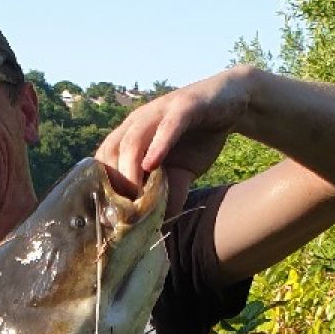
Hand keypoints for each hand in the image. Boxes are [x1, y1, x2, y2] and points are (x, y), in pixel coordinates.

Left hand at [96, 67, 252, 205]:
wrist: (231, 105)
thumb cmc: (199, 139)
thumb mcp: (181, 174)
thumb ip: (167, 196)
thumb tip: (156, 228)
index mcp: (131, 136)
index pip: (103, 161)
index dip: (103, 188)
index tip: (110, 215)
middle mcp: (138, 122)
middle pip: (111, 151)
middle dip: (114, 183)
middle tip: (124, 211)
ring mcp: (159, 111)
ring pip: (132, 140)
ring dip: (130, 170)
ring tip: (136, 197)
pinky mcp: (185, 106)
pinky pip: (167, 126)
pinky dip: (158, 146)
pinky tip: (153, 165)